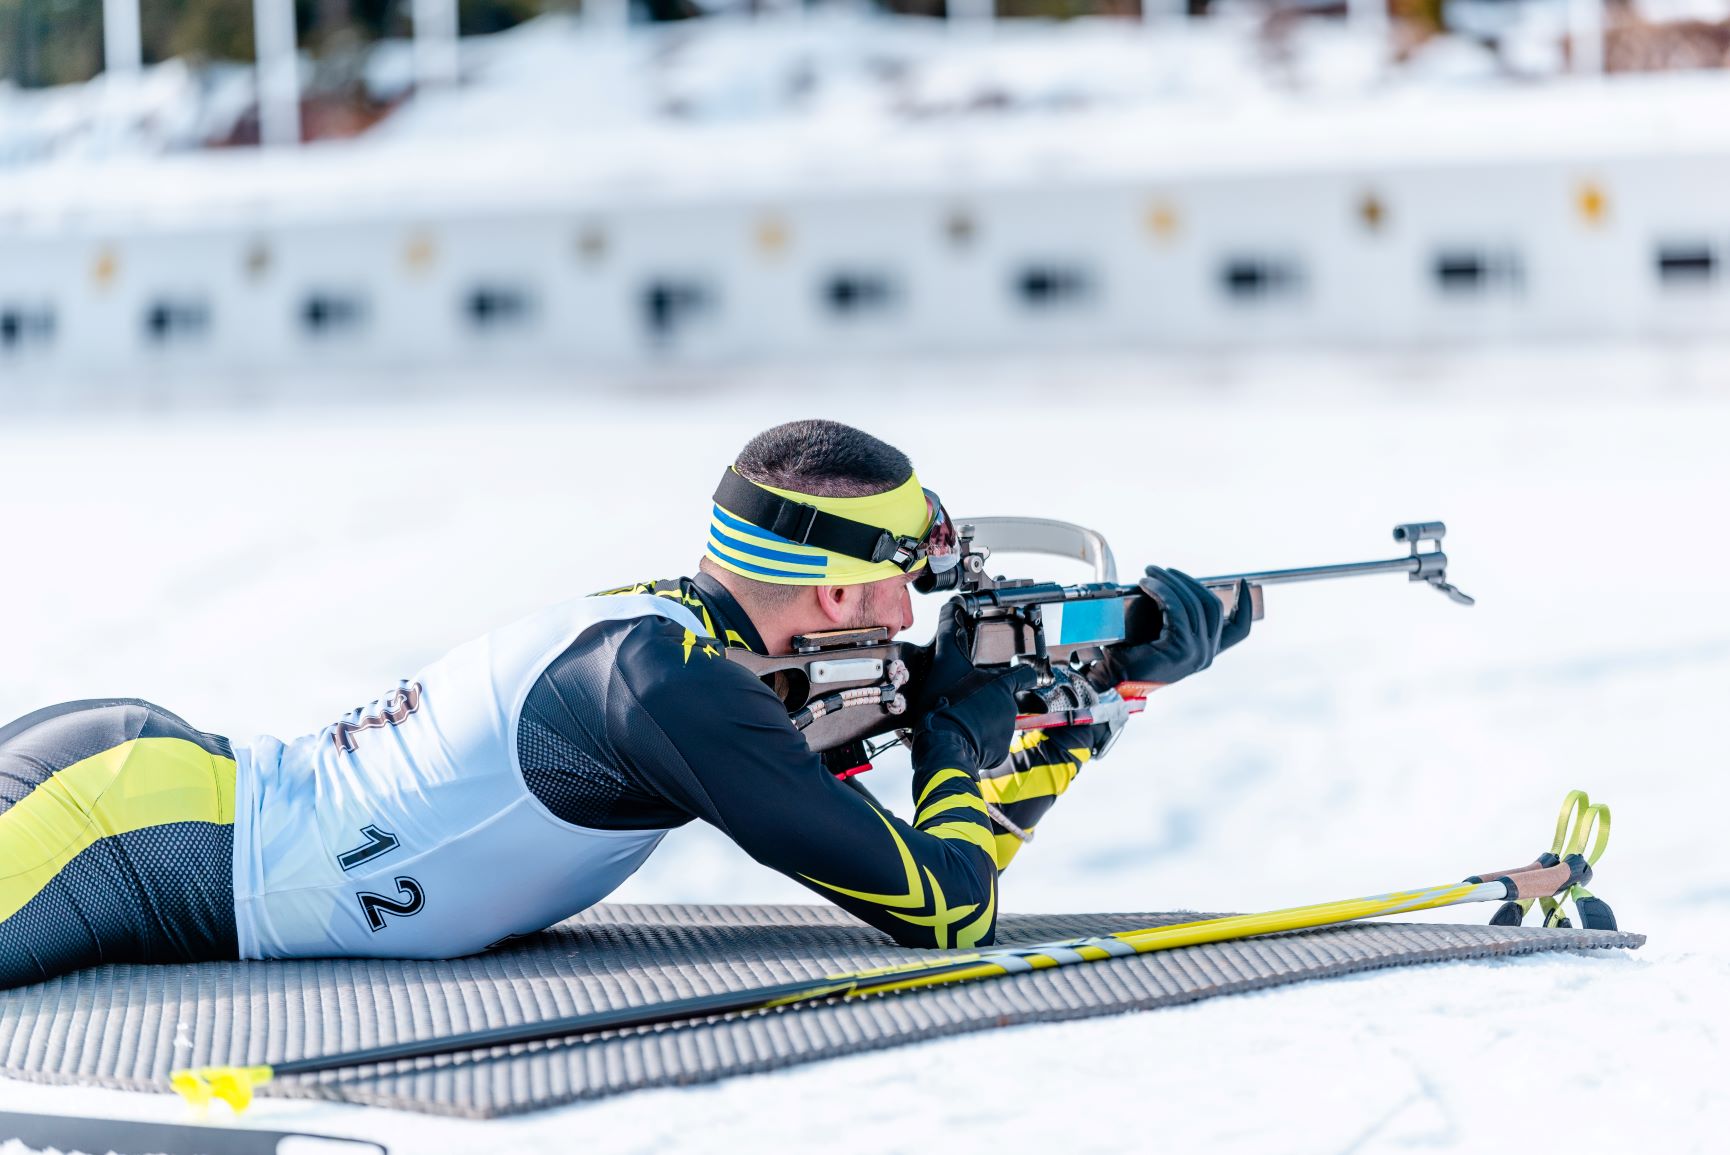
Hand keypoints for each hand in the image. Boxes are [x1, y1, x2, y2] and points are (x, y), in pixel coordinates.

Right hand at [910, 600, 1039, 769]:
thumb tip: (952, 605)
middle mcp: (1009, 707)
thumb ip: (950, 632)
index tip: (1023, 673)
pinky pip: (990, 743)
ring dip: (981, 721)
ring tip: (959, 719)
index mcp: (1001, 684)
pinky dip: (978, 740)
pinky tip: (962, 736)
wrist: (943, 746)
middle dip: (989, 700)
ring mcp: (1006, 731)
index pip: (1027, 674)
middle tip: (966, 702)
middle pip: (1004, 699)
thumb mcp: (944, 662)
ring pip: (996, 722)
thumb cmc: (945, 704)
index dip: (1025, 672)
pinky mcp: (998, 752)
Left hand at [1111, 567, 1251, 685]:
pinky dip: (1161, 590)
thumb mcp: (1162, 636)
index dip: (1244, 604)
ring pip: (1192, 603)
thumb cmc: (1130, 660)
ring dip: (1170, 581)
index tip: (1242, 582)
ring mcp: (1197, 653)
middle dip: (1187, 581)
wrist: (1113, 683)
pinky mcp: (1181, 647)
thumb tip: (1178, 586)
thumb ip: (1178, 619)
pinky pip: (1175, 607)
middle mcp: (1206, 654)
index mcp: (1206, 653)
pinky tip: (1146, 584)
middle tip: (1160, 569)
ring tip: (1149, 573)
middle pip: (1211, 605)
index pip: (1238, 629)